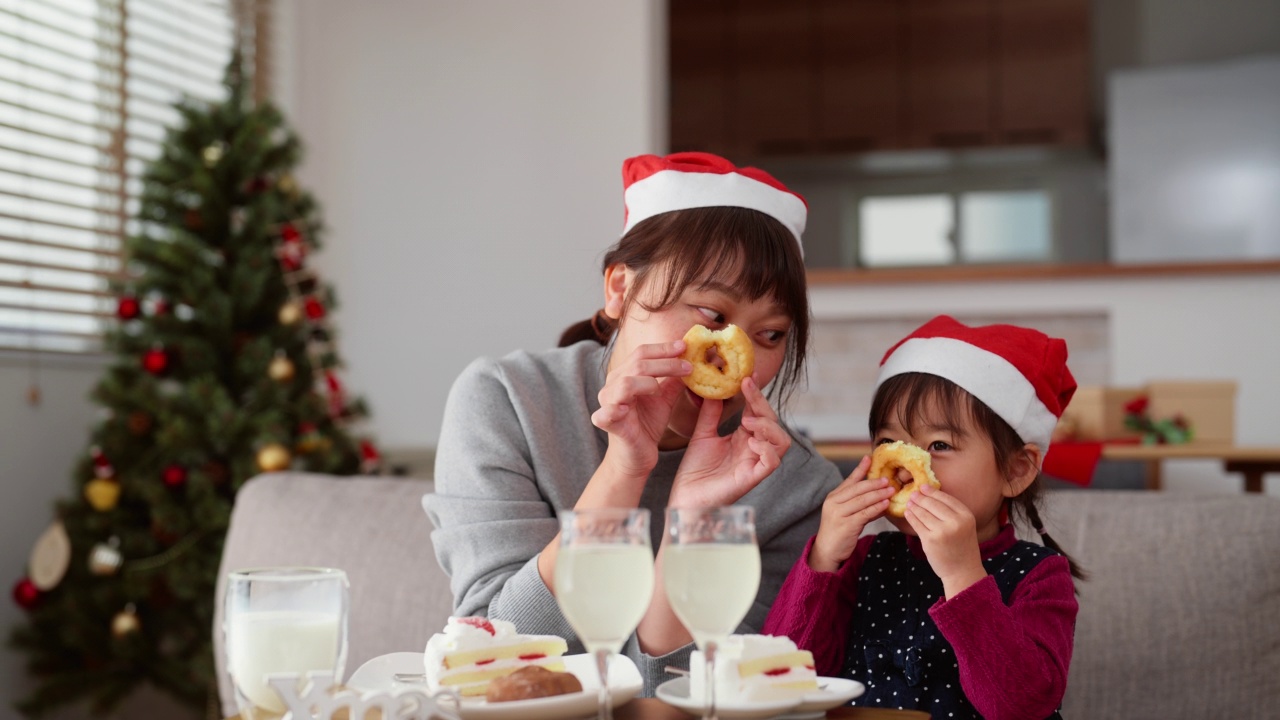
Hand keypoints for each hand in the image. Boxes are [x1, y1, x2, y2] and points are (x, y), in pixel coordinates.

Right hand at [591, 340, 690, 477]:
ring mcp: (607, 402)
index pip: (642, 352)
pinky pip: (608, 411)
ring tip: (660, 390)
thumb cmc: (647, 424)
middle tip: (688, 367)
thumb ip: (673, 380)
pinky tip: (628, 408)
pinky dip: (618, 408)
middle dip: (666, 363)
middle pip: (637, 363)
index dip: (663, 348)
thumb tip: (689, 360)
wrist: (636, 455)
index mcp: (625, 374)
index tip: (685, 346)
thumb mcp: (664, 399)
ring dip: (648, 383)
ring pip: (626, 383)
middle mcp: (613, 384)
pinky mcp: (605, 421)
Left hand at [668, 377, 790, 507]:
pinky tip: (750, 441)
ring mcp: (755, 464)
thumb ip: (710, 414)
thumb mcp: (702, 435)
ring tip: (748, 420)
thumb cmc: (695, 472)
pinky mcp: (752, 479)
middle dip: (762, 402)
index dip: (755, 393)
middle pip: (772, 422)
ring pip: (781, 441)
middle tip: (746, 387)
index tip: (748, 375)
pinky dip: (766, 449)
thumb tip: (714, 388)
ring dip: (768, 426)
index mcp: (743, 438)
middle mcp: (753, 450)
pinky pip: (772, 462)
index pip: (757, 411)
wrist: (685, 499)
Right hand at [809, 456, 895, 571]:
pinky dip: (876, 508)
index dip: (860, 469)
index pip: (849, 480)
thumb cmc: (838, 531)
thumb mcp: (845, 514)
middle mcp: (834, 503)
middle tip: (888, 480)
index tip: (869, 458)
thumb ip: (859, 505)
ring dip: (878, 494)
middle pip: (857, 489)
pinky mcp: (846, 525)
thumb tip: (879, 497)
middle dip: (874, 483)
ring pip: (862, 500)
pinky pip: (865, 513)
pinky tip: (885, 504)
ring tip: (891, 490)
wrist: (827, 550)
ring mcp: (839, 513)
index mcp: (833, 497)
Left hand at [904, 483, 986, 597]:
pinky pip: (917, 524)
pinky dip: (911, 517)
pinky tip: (908, 513)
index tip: (923, 487)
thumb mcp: (964, 525)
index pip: (946, 498)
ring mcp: (942, 531)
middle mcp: (955, 522)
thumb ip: (952, 512)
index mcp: (966, 515)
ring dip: (914, 506)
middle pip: (932, 503)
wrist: (963, 571)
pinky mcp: (930, 540)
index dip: (932, 491)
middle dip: (921, 497)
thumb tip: (931, 494)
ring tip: (909, 502)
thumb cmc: (962, 547)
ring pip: (923, 513)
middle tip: (913, 493)